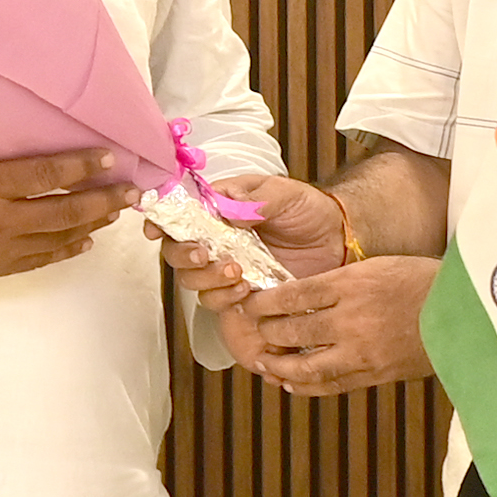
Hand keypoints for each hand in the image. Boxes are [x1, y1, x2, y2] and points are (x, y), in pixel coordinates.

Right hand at [0, 145, 123, 281]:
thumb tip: (40, 127)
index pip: (45, 174)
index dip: (82, 165)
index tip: (111, 156)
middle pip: (63, 211)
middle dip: (103, 200)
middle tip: (131, 190)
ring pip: (57, 237)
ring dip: (91, 223)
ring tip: (115, 210)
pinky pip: (40, 259)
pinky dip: (67, 248)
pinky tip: (86, 238)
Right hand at [167, 170, 355, 305]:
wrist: (337, 241)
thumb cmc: (309, 210)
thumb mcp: (285, 193)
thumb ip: (254, 199)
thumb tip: (224, 208)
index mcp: (219, 210)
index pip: (179, 215)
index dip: (162, 222)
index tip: (158, 231)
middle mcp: (216, 241)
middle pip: (177, 254)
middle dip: (184, 257)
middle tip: (205, 255)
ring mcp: (227, 268)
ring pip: (193, 281)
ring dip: (207, 279)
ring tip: (236, 273)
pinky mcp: (242, 294)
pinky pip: (218, 302)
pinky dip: (225, 298)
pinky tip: (247, 290)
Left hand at [223, 254, 434, 397]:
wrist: (466, 315)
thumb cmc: (425, 282)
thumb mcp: (381, 266)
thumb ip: (343, 282)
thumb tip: (304, 295)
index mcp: (352, 284)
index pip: (293, 294)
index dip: (265, 301)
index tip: (249, 303)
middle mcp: (351, 318)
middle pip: (293, 329)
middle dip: (267, 331)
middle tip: (251, 331)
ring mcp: (362, 351)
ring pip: (306, 365)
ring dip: (279, 365)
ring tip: (263, 363)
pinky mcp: (375, 374)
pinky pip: (331, 385)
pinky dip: (307, 386)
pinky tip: (291, 383)